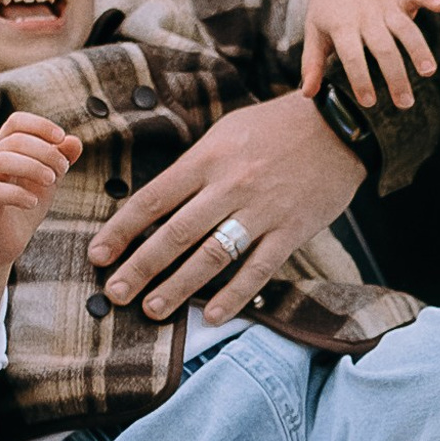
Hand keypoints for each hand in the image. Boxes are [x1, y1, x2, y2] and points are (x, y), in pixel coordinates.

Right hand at [0, 115, 79, 357]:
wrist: (2, 244)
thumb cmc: (24, 207)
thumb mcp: (49, 182)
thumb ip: (61, 160)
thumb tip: (75, 141)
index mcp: (4, 150)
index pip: (16, 122)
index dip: (40, 125)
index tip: (61, 139)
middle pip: (13, 139)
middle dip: (44, 151)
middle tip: (62, 170)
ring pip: (0, 160)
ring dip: (32, 167)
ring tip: (52, 181)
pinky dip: (19, 194)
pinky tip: (34, 203)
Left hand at [89, 94, 363, 325]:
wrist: (341, 124)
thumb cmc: (277, 126)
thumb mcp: (227, 132)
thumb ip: (195, 167)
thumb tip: (158, 204)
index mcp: (208, 158)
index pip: (153, 199)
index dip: (121, 231)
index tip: (98, 255)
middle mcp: (231, 185)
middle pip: (176, 233)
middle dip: (141, 267)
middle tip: (116, 293)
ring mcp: (263, 210)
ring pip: (212, 256)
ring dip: (179, 287)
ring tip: (152, 310)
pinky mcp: (293, 230)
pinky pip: (259, 269)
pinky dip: (235, 296)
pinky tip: (213, 317)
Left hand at [298, 0, 439, 109]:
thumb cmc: (326, 9)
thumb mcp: (314, 34)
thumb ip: (312, 64)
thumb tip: (307, 94)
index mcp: (342, 27)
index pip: (352, 56)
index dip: (360, 79)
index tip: (369, 102)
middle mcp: (365, 17)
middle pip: (383, 48)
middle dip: (395, 76)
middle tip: (405, 103)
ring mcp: (383, 7)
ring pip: (404, 29)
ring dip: (418, 50)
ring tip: (429, 72)